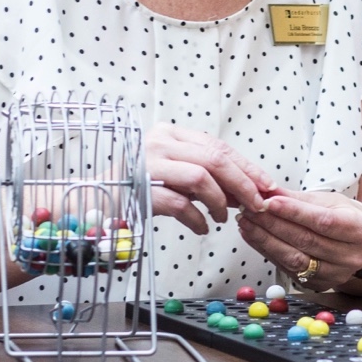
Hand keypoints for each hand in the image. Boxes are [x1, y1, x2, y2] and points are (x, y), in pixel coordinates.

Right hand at [145, 123, 274, 235]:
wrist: (95, 203)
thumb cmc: (140, 189)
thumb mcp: (176, 175)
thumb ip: (208, 177)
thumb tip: (249, 191)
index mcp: (170, 133)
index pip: (218, 146)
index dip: (246, 167)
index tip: (266, 185)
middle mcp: (158, 141)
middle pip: (215, 158)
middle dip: (243, 183)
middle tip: (257, 204)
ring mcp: (147, 163)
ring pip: (200, 177)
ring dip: (220, 202)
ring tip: (223, 218)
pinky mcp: (138, 188)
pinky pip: (179, 203)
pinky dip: (197, 219)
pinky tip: (202, 228)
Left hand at [236, 190, 361, 291]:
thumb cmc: (345, 218)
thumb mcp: (330, 202)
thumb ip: (299, 199)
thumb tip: (268, 191)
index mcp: (358, 229)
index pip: (323, 221)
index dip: (294, 212)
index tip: (269, 201)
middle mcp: (350, 255)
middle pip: (306, 240)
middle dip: (273, 224)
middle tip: (250, 210)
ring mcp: (335, 273)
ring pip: (294, 258)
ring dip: (265, 240)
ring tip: (246, 224)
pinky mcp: (319, 284)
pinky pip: (289, 268)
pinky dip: (268, 252)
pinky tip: (255, 239)